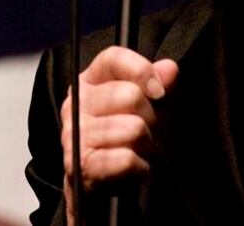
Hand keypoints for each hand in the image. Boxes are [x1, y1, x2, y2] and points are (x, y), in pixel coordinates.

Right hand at [60, 46, 178, 215]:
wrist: (94, 186)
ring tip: (134, 151)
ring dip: (144, 146)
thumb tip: (169, 68)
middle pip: (130, 95)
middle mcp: (76, 105)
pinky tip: (131, 168)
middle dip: (150, 118)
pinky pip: (126, 159)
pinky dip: (139, 168)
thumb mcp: (140, 108)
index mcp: (89, 83)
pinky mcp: (80, 166)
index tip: (159, 91)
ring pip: (133, 129)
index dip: (141, 70)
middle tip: (143, 132)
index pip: (113, 58)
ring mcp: (74, 136)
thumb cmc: (118, 141)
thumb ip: (154, 85)